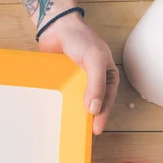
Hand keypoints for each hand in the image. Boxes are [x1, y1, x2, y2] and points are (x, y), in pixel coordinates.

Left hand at [38, 13, 119, 134]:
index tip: (95, 131)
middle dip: (87, 119)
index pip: (107, 101)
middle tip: (81, 134)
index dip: (102, 116)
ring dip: (72, 114)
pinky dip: (59, 106)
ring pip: (75, 102)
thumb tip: (95, 109)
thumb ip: (96, 83)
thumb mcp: (95, 59)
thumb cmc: (81, 39)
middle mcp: (93, 82)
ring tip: (67, 130)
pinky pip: (61, 97)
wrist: (57, 27)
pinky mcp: (61, 82)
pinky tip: (55, 115)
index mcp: (107, 77)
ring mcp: (76, 83)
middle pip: (92, 105)